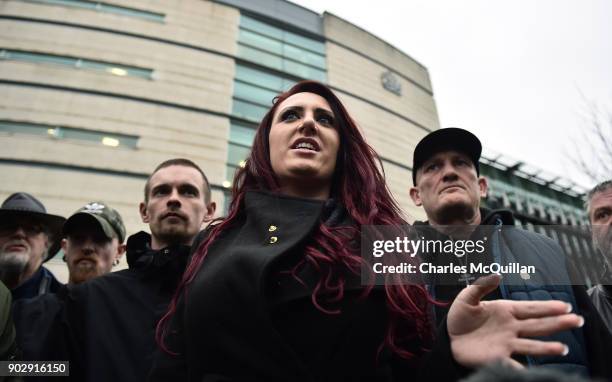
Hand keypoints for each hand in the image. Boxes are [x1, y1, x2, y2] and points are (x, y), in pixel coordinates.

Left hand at [447, 274, 583, 368]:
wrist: (450, 338)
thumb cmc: (461, 317)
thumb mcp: (467, 297)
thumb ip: (481, 286)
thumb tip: (497, 275)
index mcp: (506, 311)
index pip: (531, 308)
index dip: (548, 307)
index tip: (565, 306)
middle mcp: (511, 327)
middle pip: (538, 325)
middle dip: (558, 323)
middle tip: (577, 321)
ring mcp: (506, 343)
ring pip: (530, 345)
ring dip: (546, 347)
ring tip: (562, 348)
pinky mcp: (497, 357)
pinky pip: (512, 363)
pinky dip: (520, 367)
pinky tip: (532, 372)